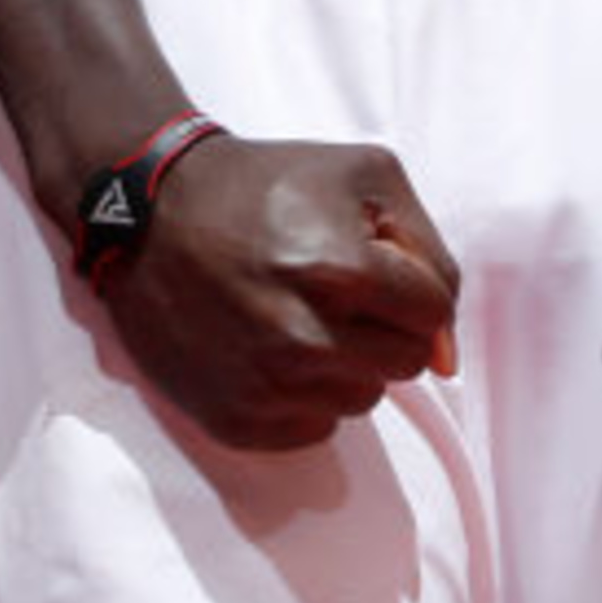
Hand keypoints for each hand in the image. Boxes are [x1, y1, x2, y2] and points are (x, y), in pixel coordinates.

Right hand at [101, 135, 459, 454]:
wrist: (152, 212)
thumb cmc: (267, 184)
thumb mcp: (365, 175)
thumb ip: (430, 252)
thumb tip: (449, 357)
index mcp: (342, 270)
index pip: (432, 314)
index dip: (412, 285)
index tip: (375, 262)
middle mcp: (305, 339)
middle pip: (405, 363)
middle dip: (384, 324)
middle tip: (334, 286)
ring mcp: (267, 387)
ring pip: (363, 399)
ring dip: (347, 359)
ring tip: (298, 311)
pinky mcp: (235, 421)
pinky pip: (315, 427)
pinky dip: (306, 392)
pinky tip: (271, 344)